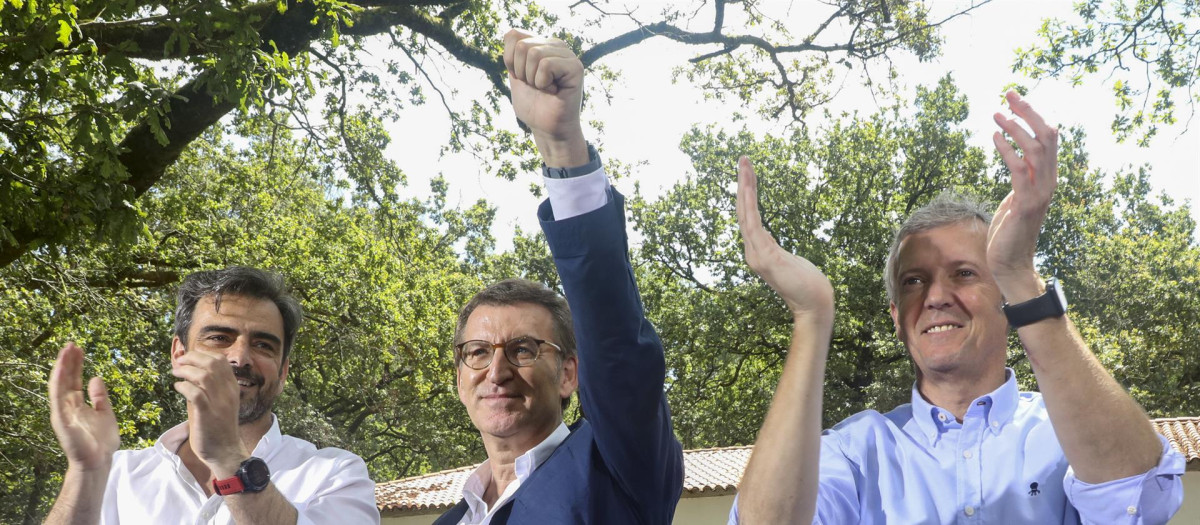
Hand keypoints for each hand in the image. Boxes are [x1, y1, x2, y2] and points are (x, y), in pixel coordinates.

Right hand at [49, 342, 119, 471]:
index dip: (76, 364)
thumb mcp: (105, 413)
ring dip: (62, 367)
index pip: (73, 380)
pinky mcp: (61, 418)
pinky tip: (62, 368)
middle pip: (66, 379)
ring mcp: (62, 412)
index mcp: (77, 405)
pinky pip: (57, 397)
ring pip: (59, 384)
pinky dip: (58, 381)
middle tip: (71, 344)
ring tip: (66, 350)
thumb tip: (96, 377)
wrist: (99, 461)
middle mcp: (67, 406)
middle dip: (68, 361)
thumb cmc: (102, 441)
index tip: (78, 349)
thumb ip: (100, 397)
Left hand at [172, 349, 247, 476]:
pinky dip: (184, 386)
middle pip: (213, 363)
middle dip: (192, 357)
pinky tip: (178, 387)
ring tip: (176, 372)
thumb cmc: (217, 427)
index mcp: (232, 387)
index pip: (221, 360)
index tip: (189, 356)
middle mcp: (228, 392)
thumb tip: (187, 373)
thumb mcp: (216, 403)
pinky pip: (195, 393)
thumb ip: (205, 388)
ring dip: (186, 370)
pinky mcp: (207, 414)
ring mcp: (219, 403)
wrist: (225, 451)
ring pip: (204, 375)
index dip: (203, 353)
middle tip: (179, 361)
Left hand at [502, 28, 588, 166]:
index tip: (522, 77)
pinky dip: (543, 83)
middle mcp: (556, 45)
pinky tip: (554, 91)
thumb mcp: (516, 75)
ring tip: (545, 89)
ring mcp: (567, 55)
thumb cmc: (533, 105)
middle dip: (522, 72)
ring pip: (534, 54)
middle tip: (536, 86)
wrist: (547, 129)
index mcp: (542, 43)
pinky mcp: (575, 67)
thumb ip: (513, 53)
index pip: (513, 35)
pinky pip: (546, 65)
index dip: (510, 61)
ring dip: (533, 79)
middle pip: (522, 45)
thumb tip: (511, 33)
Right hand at [736, 157, 834, 318]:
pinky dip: (750, 202)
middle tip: (743, 158)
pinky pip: (753, 224)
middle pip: (743, 211)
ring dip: (745, 187)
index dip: (747, 195)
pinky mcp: (764, 257)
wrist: (815, 306)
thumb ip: (775, 248)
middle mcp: (752, 252)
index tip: (748, 173)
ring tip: (744, 164)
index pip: (749, 218)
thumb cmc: (807, 284)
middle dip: (743, 184)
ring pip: (745, 213)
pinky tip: (749, 186)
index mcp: (758, 252)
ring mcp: (756, 255)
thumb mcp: (789, 260)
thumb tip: (769, 239)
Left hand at [989, 91, 1058, 300]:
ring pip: (1035, 149)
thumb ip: (1020, 180)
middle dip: (1028, 111)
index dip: (1033, 115)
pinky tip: (994, 137)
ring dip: (1016, 127)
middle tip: (1009, 93)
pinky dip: (1007, 150)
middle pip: (1046, 135)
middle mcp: (1049, 181)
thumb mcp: (1015, 199)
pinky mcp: (1025, 204)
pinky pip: (1019, 170)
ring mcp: (1040, 192)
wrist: (1010, 264)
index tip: (1013, 98)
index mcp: (1047, 178)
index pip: (1048, 137)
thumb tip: (1016, 161)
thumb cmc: (1008, 233)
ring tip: (997, 114)